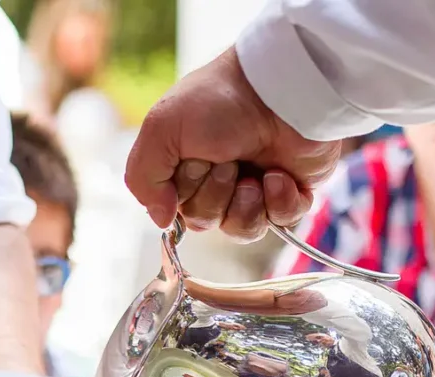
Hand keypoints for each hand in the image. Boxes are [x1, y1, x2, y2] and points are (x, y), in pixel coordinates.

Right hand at [126, 48, 343, 241]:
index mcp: (186, 168)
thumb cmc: (219, 100)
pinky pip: (282, 223)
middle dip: (216, 194)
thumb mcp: (162, 128)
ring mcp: (256, 188)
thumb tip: (161, 221)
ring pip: (242, 230)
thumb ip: (143, 178)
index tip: (196, 159)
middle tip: (229, 161)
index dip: (185, 192)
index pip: (176, 210)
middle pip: (206, 222)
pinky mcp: (291, 193)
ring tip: (255, 176)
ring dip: (246, 204)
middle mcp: (218, 181)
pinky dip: (280, 202)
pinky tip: (279, 175)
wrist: (278, 87)